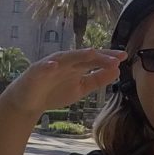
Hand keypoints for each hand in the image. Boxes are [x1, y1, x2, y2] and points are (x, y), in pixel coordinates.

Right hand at [0, 48, 124, 120]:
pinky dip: (48, 66)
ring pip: (65, 58)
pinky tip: (54, 65)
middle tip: (115, 58)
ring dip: (77, 55)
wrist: (29, 101)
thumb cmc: (55, 91)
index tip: (124, 56)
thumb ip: (97, 80)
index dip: (108, 57)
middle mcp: (66, 62)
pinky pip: (42, 68)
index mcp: (77, 65)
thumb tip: (117, 71)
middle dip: (99, 56)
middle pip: (84, 57)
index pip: (95, 59)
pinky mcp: (36, 71)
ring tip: (91, 53)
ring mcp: (51, 65)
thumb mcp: (81, 88)